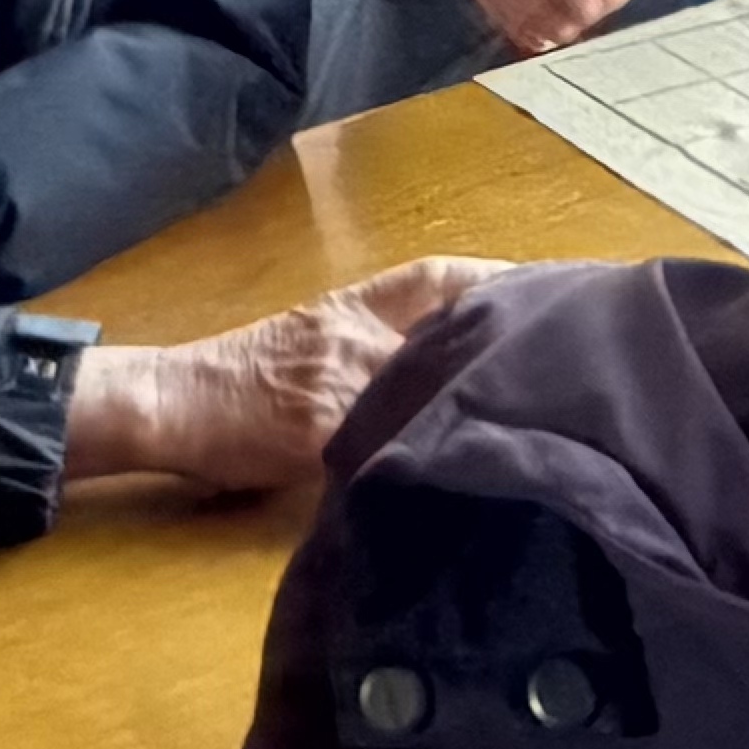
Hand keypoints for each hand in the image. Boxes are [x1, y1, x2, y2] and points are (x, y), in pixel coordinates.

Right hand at [63, 256, 511, 493]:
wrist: (171, 401)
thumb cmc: (238, 379)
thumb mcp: (310, 341)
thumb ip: (372, 347)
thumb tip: (442, 362)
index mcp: (352, 307)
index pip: (436, 279)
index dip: (496, 280)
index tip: (554, 288)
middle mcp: (354, 333)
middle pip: (451, 327)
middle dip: (513, 334)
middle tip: (577, 346)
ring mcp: (340, 379)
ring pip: (427, 381)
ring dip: (482, 394)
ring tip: (549, 410)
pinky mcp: (321, 430)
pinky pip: (385, 439)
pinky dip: (427, 451)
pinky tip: (472, 469)